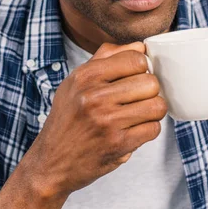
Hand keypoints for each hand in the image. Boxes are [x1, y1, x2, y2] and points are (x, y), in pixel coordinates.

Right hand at [29, 41, 167, 197]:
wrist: (50, 162)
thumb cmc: (67, 119)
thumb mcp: (76, 82)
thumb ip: (106, 58)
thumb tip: (140, 46)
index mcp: (86, 76)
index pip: (136, 59)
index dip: (141, 69)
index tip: (135, 78)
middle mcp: (95, 96)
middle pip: (151, 82)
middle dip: (149, 91)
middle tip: (138, 99)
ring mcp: (107, 121)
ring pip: (157, 106)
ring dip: (152, 111)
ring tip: (139, 114)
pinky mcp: (118, 144)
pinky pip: (153, 129)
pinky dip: (147, 130)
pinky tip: (133, 130)